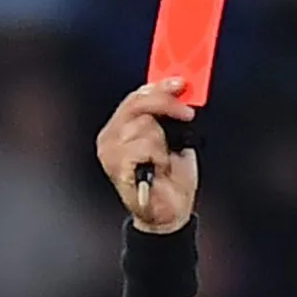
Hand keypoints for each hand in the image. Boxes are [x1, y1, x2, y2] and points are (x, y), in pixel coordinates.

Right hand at [97, 79, 199, 233]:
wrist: (170, 214)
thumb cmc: (171, 180)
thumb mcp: (173, 140)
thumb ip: (169, 116)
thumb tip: (180, 92)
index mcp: (120, 128)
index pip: (136, 96)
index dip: (160, 86)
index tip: (181, 82)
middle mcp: (110, 137)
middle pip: (137, 103)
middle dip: (166, 104)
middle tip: (186, 114)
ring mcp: (110, 152)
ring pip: (144, 125)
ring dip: (163, 143)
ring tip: (163, 161)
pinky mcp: (116, 166)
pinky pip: (144, 145)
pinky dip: (159, 156)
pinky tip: (158, 168)